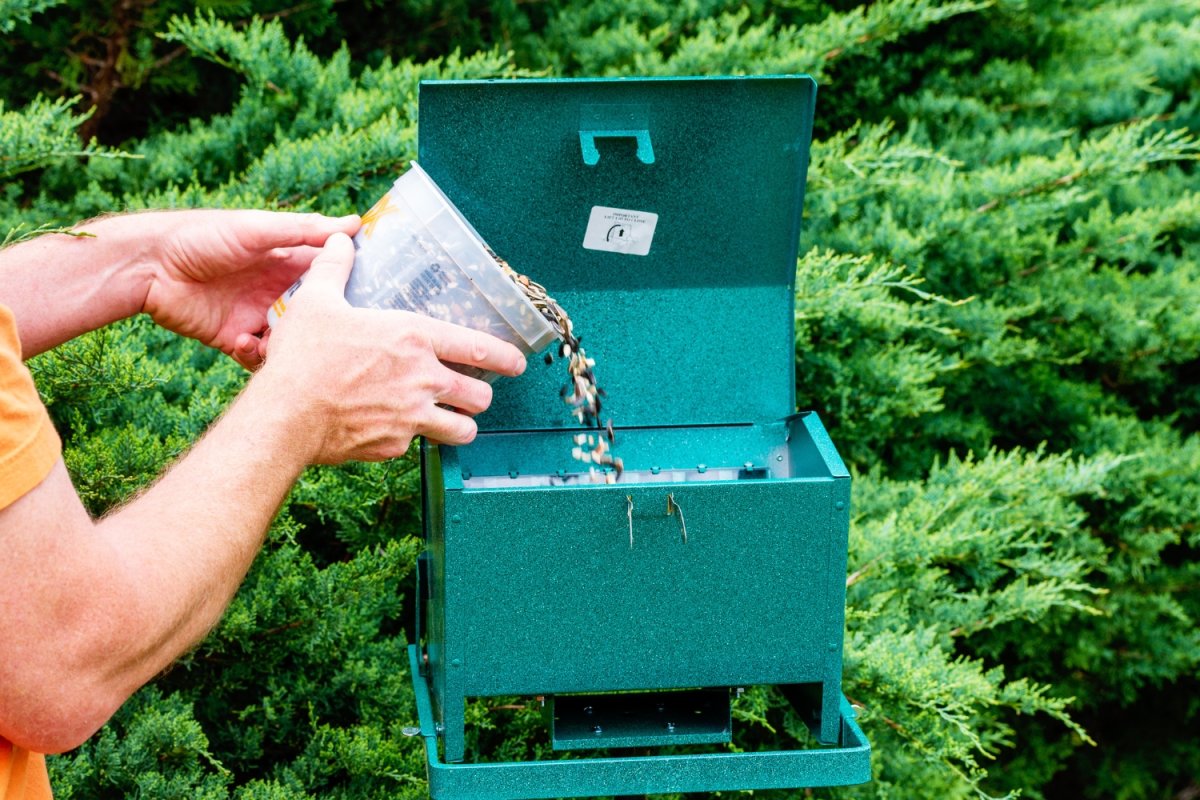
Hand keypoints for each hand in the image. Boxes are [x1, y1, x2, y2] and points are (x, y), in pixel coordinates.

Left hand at [140, 210, 360, 368]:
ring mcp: (257, 317)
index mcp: (288, 262)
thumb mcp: (258, 229)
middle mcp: (278, 291)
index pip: (330, 275)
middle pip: (316, 315)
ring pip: (293, 343)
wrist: (148, 266)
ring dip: (292, 347)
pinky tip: (244, 341)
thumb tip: (355, 224)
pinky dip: (257, 356)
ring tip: (286, 343)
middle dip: (326, 325)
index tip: (376, 299)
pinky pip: (259, 359)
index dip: (350, 285)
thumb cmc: (203, 236)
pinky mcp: (235, 340)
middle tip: (337, 335)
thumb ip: (305, 230)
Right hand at [256, 233, 526, 462]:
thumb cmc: (303, 356)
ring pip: (464, 430)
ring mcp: (413, 416)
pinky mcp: (396, 445)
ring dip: (462, 425)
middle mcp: (424, 379)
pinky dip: (415, 440)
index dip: (507, 358)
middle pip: (481, 396)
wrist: (285, 415)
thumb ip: (334, 268)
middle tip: (474, 394)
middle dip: (482, 396)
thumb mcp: (316, 301)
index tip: (518, 363)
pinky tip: (400, 430)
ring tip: (453, 421)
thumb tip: (339, 240)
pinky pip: (419, 445)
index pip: (480, 349)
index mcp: (414, 337)